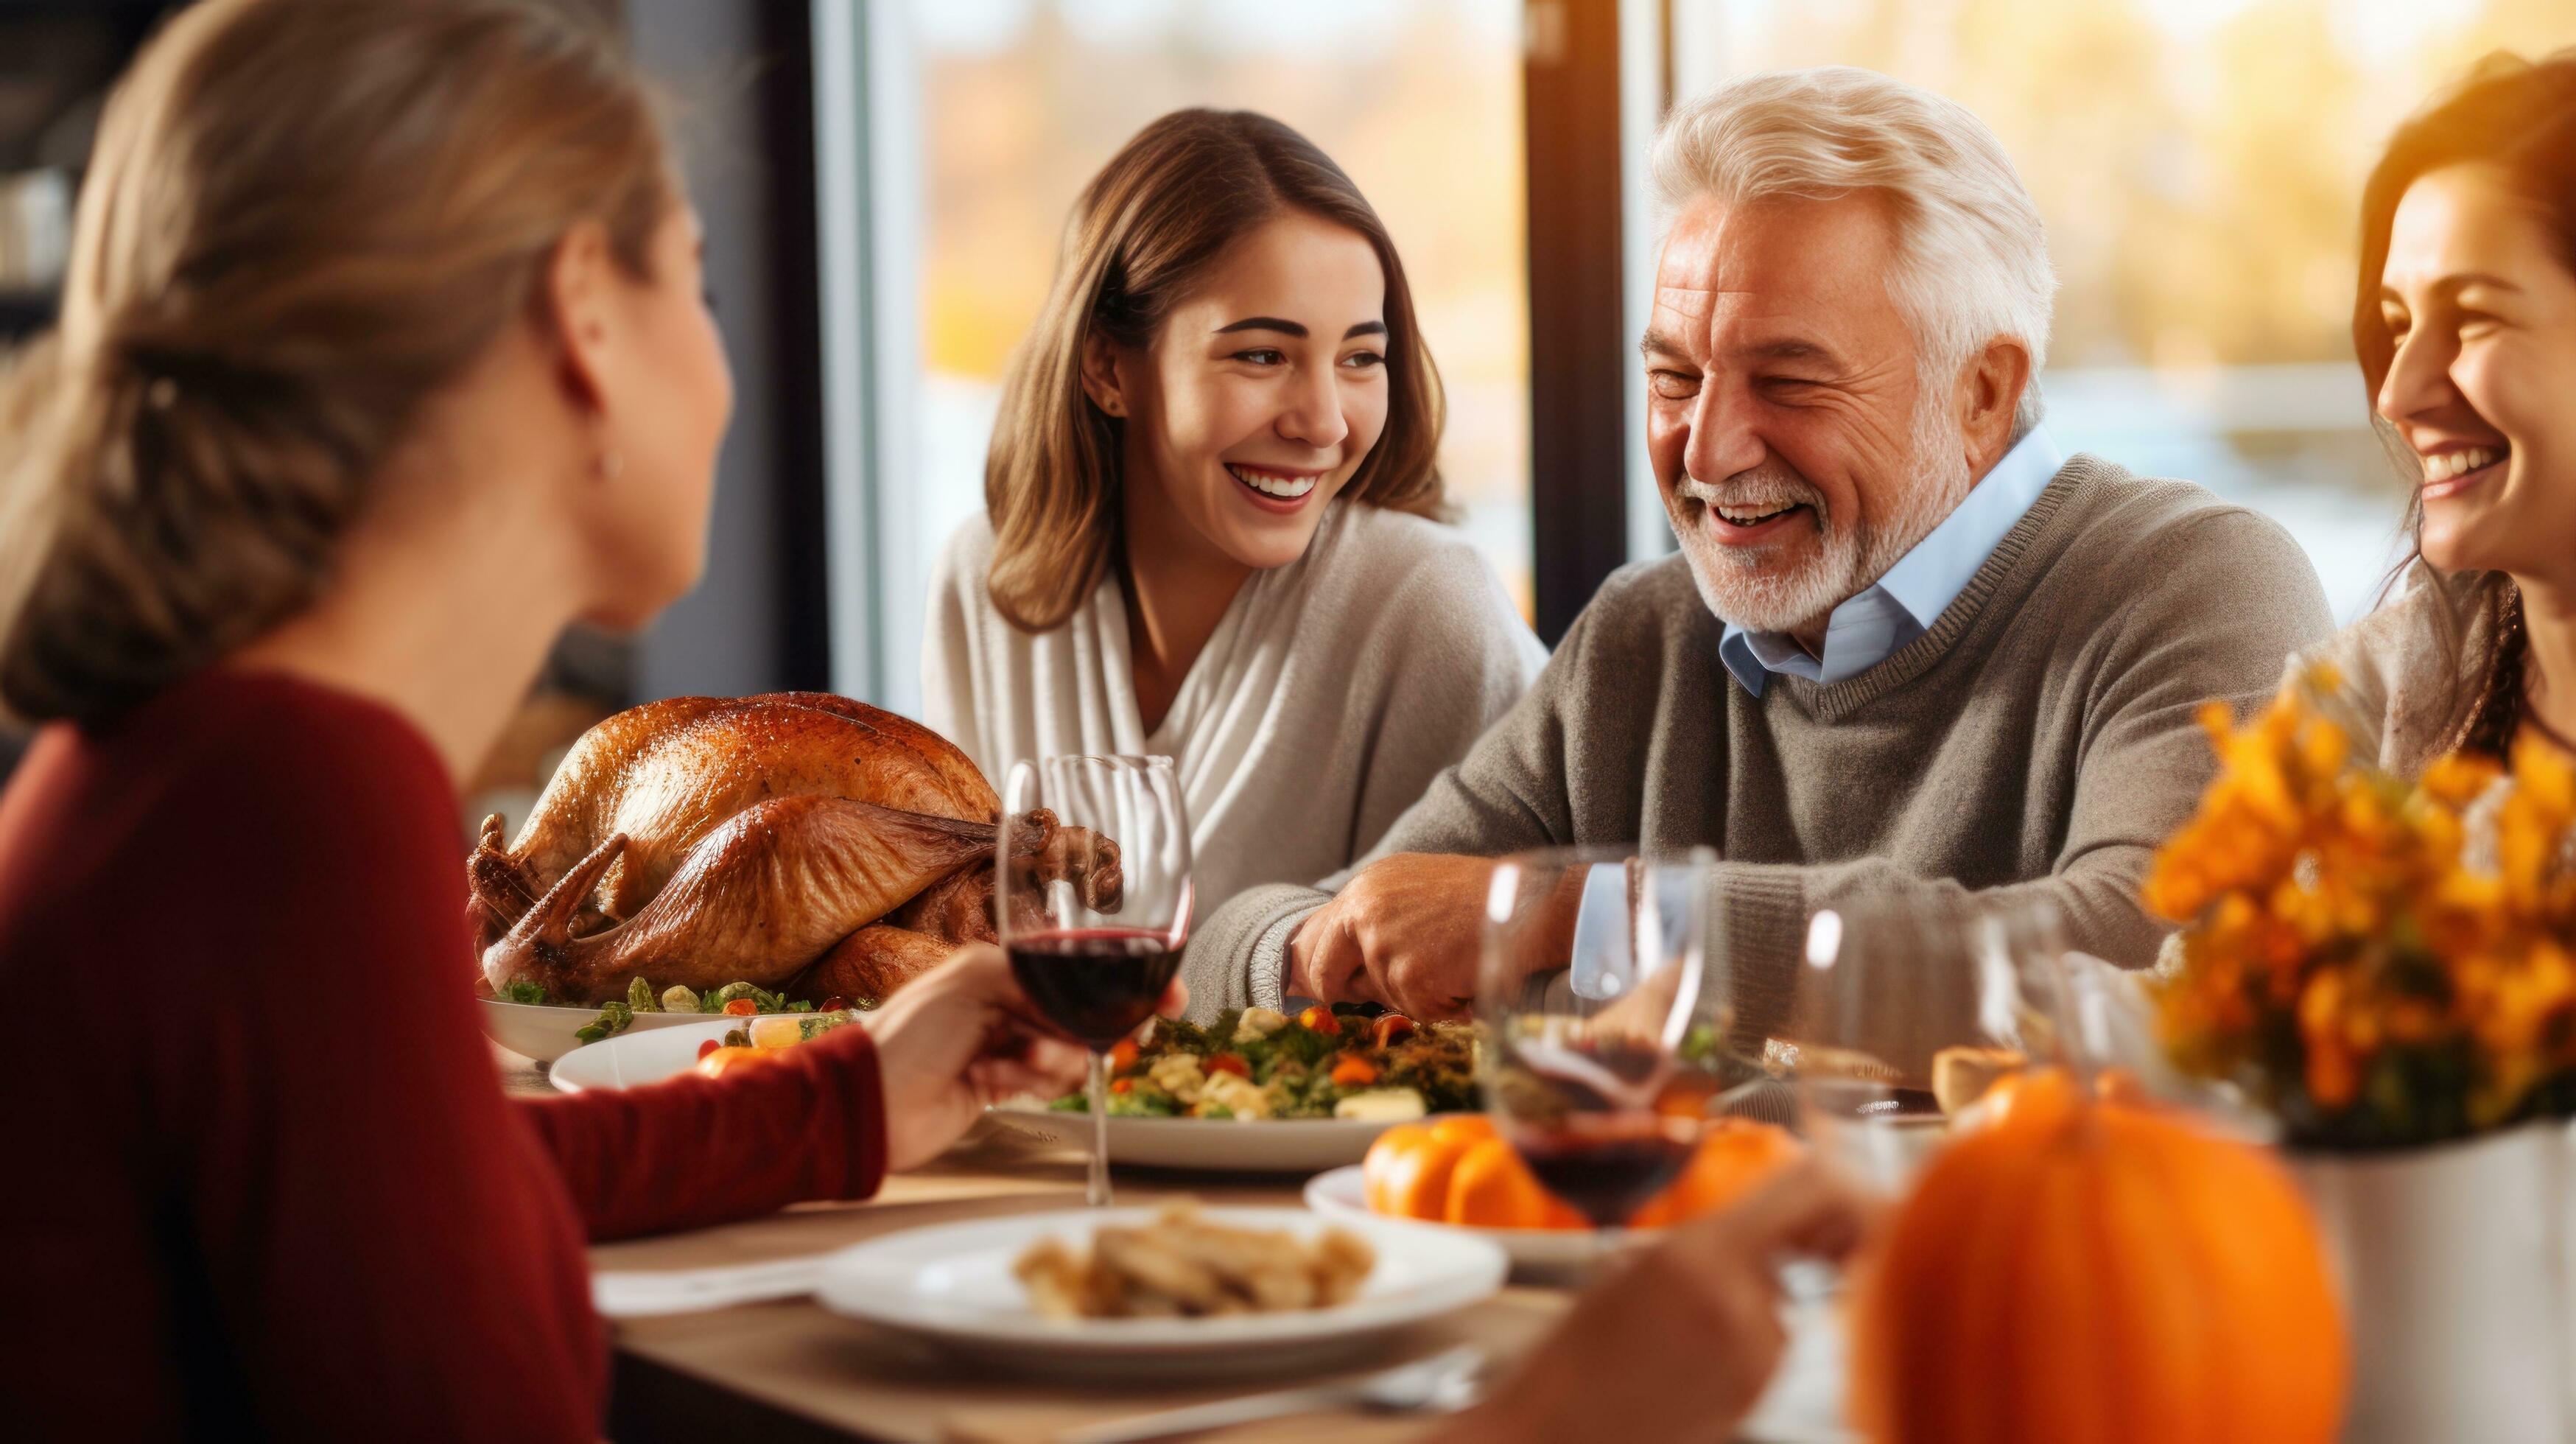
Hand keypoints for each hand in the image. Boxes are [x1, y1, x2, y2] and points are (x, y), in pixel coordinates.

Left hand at [853, 944, 1177, 1171]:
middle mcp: (1005, 1000)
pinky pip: (1047, 1080)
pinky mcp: (1003, 1084)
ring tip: (1017, 1065)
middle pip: (1080, 1010)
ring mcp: (1006, 1043)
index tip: (1165, 996)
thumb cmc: (905, 1036)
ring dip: (1053, 1060)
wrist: (872, 1104)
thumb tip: (1071, 990)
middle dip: (1090, 1027)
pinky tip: (998, 1080)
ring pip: (1070, 1049)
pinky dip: (1032, 1081)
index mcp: (998, 966)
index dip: (1122, 979)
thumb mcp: (969, 980)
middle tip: (1103, 1042)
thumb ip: (1027, 974)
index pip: (1075, 965)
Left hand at [1289, 853, 1576, 1019]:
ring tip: (1453, 966)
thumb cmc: (1482, 896)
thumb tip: (1358, 961)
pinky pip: (1416, 1008)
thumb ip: (1383, 915)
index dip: (1326, 967)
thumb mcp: (1418, 889)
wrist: (1524, 902)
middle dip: (1339, 992)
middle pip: (1326, 969)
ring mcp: (1384, 942)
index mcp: (1368, 887)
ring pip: (1384, 993)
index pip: (1323, 935)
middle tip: (1354, 1003)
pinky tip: (1464, 978)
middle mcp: (1366, 910)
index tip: (1330, 988)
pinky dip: (1443, 1004)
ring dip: (1418, 993)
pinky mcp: (1409, 973)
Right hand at [1441, 1160, 1879, 1443]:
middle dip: (1811, 1239)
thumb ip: (1716, 1232)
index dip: (1842, 1185)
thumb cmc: (1578, 1348)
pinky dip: (1748, 1342)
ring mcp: (1754, 1356)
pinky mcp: (1756, 1395)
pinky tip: (1694, 1355)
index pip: (1813, 1191)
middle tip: (1789, 1240)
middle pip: (1812, 1244)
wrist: (1560, 1427)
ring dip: (1762, 1298)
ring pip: (1788, 1299)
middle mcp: (1739, 1304)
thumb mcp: (1640, 1262)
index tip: (1844, 1187)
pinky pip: (1774, 1346)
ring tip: (1691, 1319)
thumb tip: (1790, 1204)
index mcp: (1699, 1255)